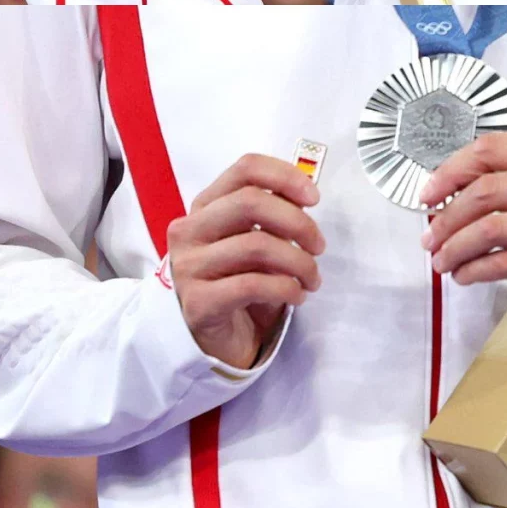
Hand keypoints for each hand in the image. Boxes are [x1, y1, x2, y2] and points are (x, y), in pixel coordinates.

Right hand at [167, 154, 324, 369]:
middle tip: (319, 246)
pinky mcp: (197, 303)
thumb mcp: (253, 238)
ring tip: (312, 278)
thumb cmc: (237, 278)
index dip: (285, 176)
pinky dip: (286, 288)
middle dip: (297, 222)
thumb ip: (272, 213)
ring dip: (298, 262)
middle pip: (251, 202)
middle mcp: (189, 230)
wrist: (212, 338)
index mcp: (205, 205)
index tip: (314, 198)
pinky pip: (252, 285)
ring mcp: (188, 266)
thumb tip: (306, 194)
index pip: (245, 169)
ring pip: (257, 245)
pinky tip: (297, 295)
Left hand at [419, 133, 506, 326]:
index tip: (428, 193)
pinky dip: (475, 270)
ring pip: (491, 229)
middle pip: (486, 192)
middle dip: (446, 216)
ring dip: (455, 246)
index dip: (450, 170)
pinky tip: (465, 275)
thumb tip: (457, 187)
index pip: (491, 150)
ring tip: (441, 260)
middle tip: (429, 236)